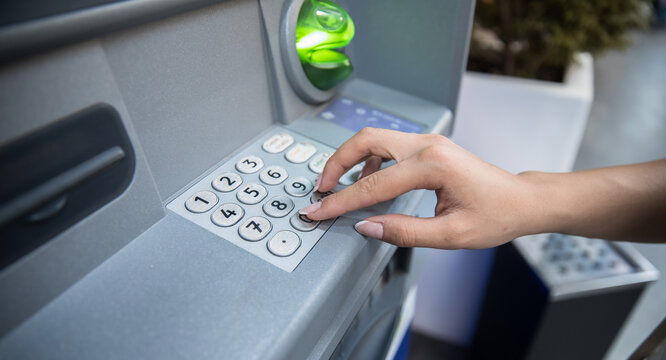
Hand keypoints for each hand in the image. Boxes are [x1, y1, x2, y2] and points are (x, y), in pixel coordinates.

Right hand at [299, 127, 534, 248]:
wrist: (520, 200)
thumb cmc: (495, 215)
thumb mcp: (450, 235)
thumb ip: (404, 232)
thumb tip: (366, 226)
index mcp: (433, 165)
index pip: (374, 184)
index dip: (341, 201)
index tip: (318, 211)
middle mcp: (427, 145)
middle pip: (366, 140)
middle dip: (337, 163)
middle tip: (321, 189)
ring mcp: (427, 142)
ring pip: (374, 138)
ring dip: (350, 159)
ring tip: (338, 187)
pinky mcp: (427, 147)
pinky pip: (387, 145)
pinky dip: (369, 160)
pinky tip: (368, 181)